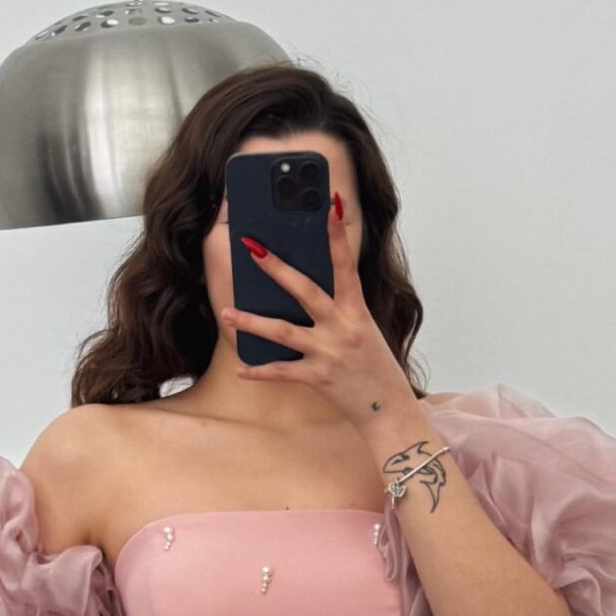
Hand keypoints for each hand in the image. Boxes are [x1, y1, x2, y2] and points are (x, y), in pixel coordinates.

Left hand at [221, 196, 417, 425]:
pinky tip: (241, 369)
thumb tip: (301, 293)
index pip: (346, 265)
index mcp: (356, 311)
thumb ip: (338, 312)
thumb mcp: (363, 331)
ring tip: (226, 312)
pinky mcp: (319, 379)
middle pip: (304, 290)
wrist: (389, 411)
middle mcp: (342, 327)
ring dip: (251, 321)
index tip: (329, 204)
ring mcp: (329, 353)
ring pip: (283, 331)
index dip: (337, 234)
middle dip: (276, 268)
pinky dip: (259, 371)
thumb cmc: (374, 368)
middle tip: (250, 247)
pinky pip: (282, 372)